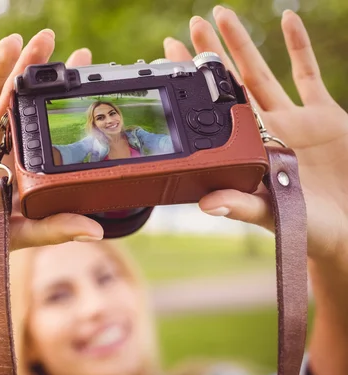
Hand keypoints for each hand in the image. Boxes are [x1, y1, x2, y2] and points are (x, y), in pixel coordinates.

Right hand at [0, 25, 101, 279]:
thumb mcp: (9, 237)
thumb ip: (49, 229)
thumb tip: (97, 232)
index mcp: (13, 170)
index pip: (39, 128)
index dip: (56, 100)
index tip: (80, 70)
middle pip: (14, 104)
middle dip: (31, 72)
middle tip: (51, 39)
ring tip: (15, 39)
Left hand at [164, 7, 347, 265]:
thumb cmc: (309, 231)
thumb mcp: (274, 216)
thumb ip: (241, 206)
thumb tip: (204, 204)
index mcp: (247, 152)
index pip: (212, 111)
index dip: (193, 85)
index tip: (170, 57)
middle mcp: (264, 132)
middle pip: (231, 85)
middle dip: (211, 55)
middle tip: (191, 25)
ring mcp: (294, 121)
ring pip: (261, 73)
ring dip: (242, 44)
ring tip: (222, 14)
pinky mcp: (325, 116)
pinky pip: (309, 74)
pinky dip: (298, 47)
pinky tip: (286, 19)